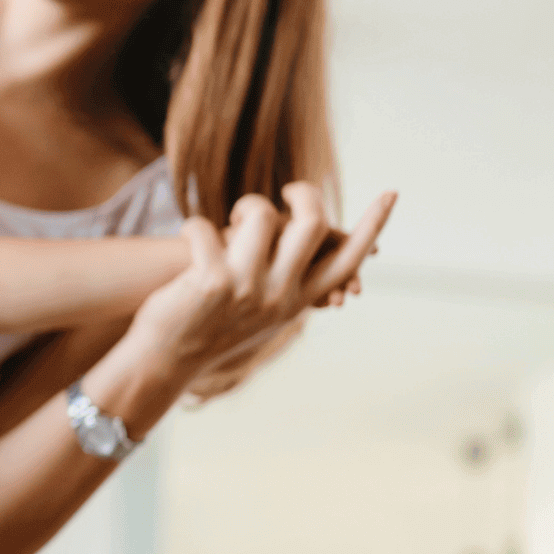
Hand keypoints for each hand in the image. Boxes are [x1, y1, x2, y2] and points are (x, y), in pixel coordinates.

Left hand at [121, 183, 393, 386]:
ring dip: (245, 207)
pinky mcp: (210, 282)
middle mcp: (278, 297)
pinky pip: (208, 228)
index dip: (372, 226)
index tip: (391, 194)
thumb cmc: (208, 328)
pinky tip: (188, 235)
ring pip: (263, 217)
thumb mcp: (258, 311)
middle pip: (311, 225)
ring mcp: (246, 289)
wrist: (163, 362)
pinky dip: (195, 226)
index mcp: (296, 302)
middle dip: (302, 194)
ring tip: (229, 220)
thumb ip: (283, 280)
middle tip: (285, 190)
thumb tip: (301, 236)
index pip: (346, 261)